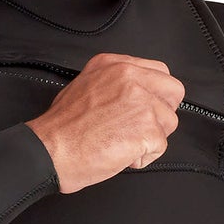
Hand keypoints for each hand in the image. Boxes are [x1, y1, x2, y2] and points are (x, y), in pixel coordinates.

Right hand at [27, 53, 184, 193]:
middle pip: (173, 92)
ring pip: (169, 122)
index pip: (159, 71)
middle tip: (141, 129)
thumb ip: (114, 84)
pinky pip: (161, 147)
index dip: (155, 95)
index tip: (144, 109)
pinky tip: (123, 156)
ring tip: (125, 144)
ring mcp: (140, 102)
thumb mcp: (85, 86)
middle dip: (162, 113)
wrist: (51, 150)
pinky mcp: (146, 128)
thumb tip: (132, 95)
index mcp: (115, 65)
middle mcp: (130, 77)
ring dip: (151, 138)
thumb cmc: (61, 129)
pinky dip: (144, 158)